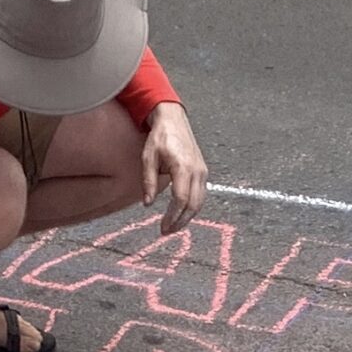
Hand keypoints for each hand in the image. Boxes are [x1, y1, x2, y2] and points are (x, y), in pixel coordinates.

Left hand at [140, 103, 208, 234]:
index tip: (163, 227)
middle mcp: (196, 170)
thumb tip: (147, 204)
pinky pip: (200, 195)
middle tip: (167, 231)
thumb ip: (148, 181)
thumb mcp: (148, 157)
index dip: (172, 216)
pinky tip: (181, 214)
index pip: (181, 199)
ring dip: (187, 217)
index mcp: (182, 166)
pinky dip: (192, 207)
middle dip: (180, 221)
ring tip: (173, 226)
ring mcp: (202, 171)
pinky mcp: (203, 171)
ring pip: (199, 202)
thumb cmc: (159, 137)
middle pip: (193, 204)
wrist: (173, 119)